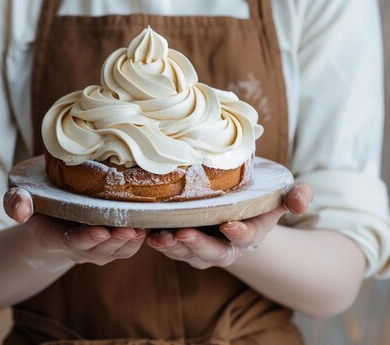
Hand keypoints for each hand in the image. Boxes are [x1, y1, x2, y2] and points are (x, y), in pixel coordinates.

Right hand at [3, 187, 145, 265]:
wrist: (50, 211)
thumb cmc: (35, 202)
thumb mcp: (19, 199)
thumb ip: (15, 203)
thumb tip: (19, 208)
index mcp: (55, 238)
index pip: (73, 242)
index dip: (86, 239)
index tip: (99, 230)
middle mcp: (79, 247)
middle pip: (100, 249)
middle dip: (115, 241)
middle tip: (129, 229)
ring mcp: (97, 247)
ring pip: (117, 250)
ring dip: (130, 242)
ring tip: (142, 228)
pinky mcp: (112, 241)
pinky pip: (127, 246)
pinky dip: (139, 238)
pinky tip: (150, 225)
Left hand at [146, 182, 312, 268]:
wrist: (232, 206)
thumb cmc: (256, 196)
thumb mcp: (278, 193)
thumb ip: (296, 195)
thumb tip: (302, 199)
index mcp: (250, 234)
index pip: (246, 238)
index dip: (239, 233)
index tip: (230, 225)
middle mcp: (224, 247)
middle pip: (212, 253)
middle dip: (198, 245)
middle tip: (184, 232)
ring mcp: (200, 248)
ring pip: (186, 253)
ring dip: (172, 246)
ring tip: (160, 235)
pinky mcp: (179, 243)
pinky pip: (168, 247)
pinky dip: (157, 241)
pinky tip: (145, 230)